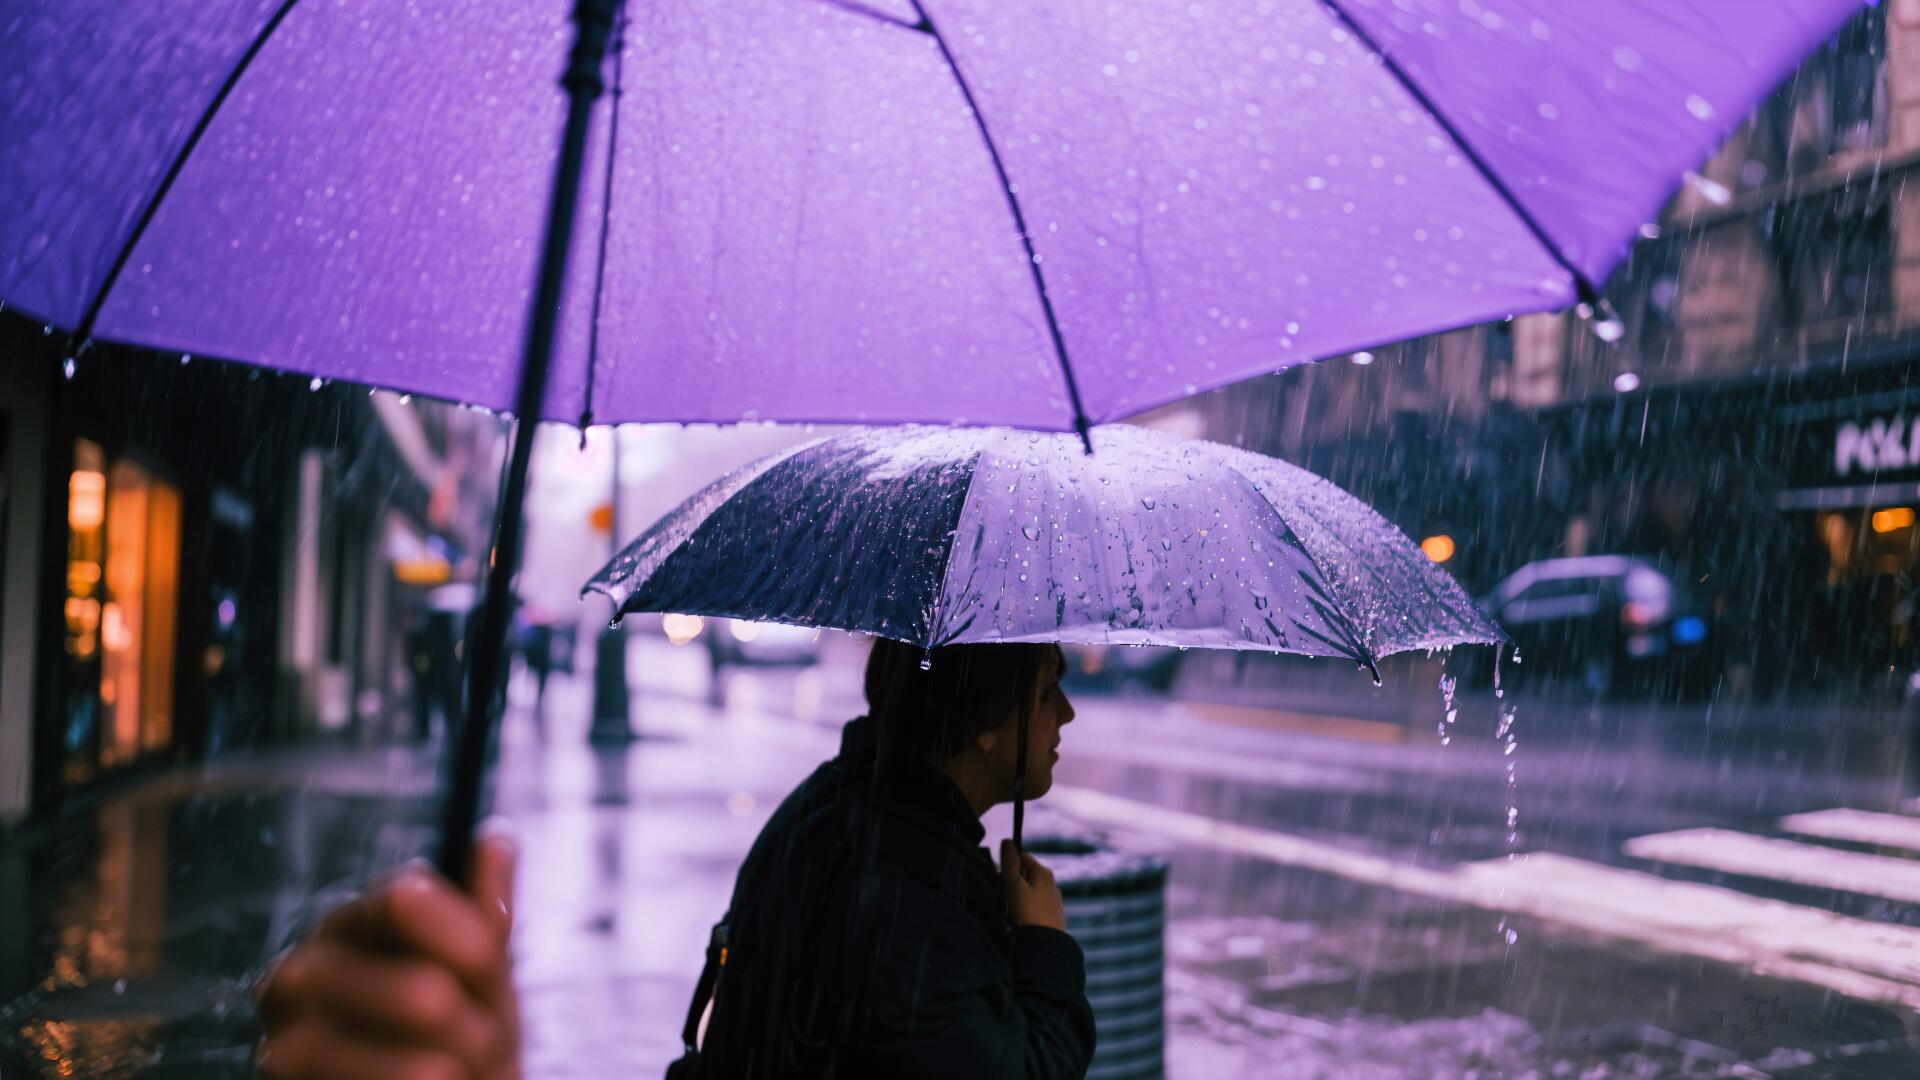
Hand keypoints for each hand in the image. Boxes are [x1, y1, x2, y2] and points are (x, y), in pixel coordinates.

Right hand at [257, 830, 520, 1079]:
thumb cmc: (453, 1040)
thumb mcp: (479, 976)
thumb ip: (484, 915)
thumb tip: (495, 839)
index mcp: (345, 925)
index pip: (409, 900)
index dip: (472, 945)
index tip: (490, 979)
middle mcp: (297, 977)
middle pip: (428, 996)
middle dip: (482, 1031)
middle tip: (482, 1049)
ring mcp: (284, 1049)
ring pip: (427, 1066)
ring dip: (464, 1073)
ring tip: (457, 1075)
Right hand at [1000, 839, 1066, 931]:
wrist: (1045, 945)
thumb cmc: (1029, 913)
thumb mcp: (1014, 886)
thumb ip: (1010, 864)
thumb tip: (1007, 841)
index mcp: (1044, 872)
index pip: (1022, 856)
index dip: (1009, 864)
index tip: (1001, 878)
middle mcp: (1052, 883)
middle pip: (1026, 874)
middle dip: (1013, 882)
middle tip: (1005, 896)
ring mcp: (1053, 900)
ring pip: (1030, 891)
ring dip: (1019, 897)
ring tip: (1012, 911)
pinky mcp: (1052, 915)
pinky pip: (1035, 905)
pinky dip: (1026, 909)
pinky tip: (1021, 919)